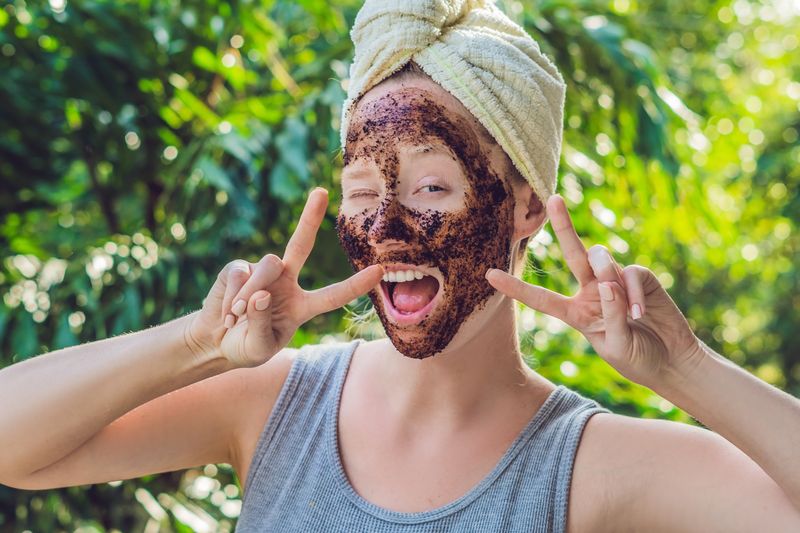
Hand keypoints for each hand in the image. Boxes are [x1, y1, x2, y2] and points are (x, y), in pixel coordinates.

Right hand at [185, 188, 383, 368]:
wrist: (215, 342)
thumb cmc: (245, 347)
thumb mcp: (259, 347)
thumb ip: (262, 324)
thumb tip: (261, 294)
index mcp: (302, 306)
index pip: (333, 295)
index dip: (356, 285)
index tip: (380, 271)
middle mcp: (286, 282)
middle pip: (301, 245)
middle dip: (309, 218)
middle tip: (321, 192)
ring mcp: (263, 273)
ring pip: (268, 265)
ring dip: (252, 293)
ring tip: (237, 317)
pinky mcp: (238, 268)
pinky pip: (240, 274)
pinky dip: (232, 297)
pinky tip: (227, 313)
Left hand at [486, 194, 704, 388]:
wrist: (673, 362)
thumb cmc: (639, 360)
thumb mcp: (618, 345)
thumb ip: (611, 315)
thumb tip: (608, 282)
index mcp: (575, 314)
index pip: (541, 298)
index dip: (515, 287)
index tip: (489, 275)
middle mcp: (592, 292)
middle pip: (574, 254)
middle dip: (564, 225)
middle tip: (553, 199)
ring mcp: (616, 282)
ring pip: (602, 260)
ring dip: (608, 273)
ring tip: (625, 307)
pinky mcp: (641, 278)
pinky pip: (631, 273)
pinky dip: (633, 292)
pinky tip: (640, 313)